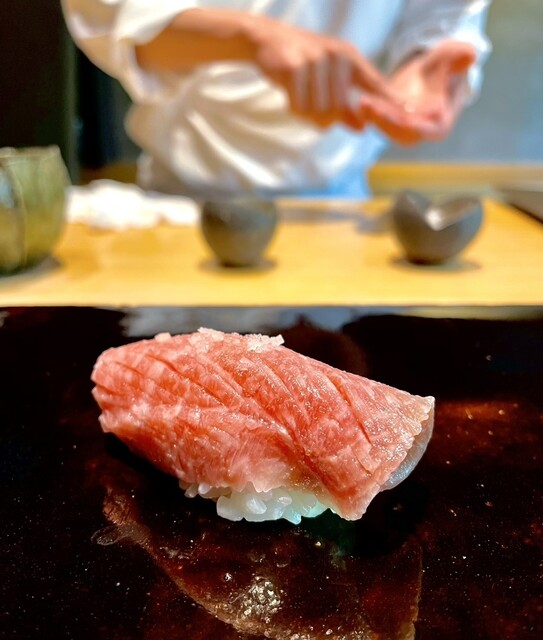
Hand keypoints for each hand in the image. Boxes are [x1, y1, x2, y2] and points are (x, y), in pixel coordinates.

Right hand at [247, 17, 400, 129]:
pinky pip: (300, 106)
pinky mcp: (295, 68)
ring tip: (300, 100)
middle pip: (339, 109)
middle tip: (312, 113)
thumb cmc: (302, 64)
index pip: (374, 83)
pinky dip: (294, 108)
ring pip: (319, 111)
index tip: (407, 113)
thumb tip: (362, 128)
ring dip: (307, 115)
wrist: (268, 40)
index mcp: (349, 58)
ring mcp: (316, 61)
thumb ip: (346, 105)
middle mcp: (337, 57)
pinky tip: (290, 96)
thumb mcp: (328, 80)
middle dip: (325, 119)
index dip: (388, 101)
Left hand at [359, 41, 476, 144]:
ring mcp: (405, 130)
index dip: (420, 126)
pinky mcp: (390, 125)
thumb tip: (470, 56)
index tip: (408, 120)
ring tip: (365, 103)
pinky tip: (362, 102)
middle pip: (405, 131)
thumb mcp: (451, 59)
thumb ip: (459, 59)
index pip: (431, 129)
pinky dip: (370, 114)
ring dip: (376, 118)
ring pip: (389, 129)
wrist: (425, 73)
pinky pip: (379, 123)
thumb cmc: (442, 66)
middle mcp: (422, 131)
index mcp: (441, 123)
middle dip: (389, 121)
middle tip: (376, 108)